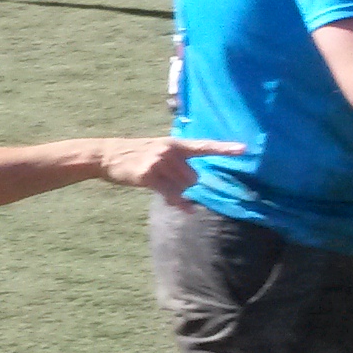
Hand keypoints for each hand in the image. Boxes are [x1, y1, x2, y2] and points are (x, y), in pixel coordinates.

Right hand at [102, 136, 244, 203]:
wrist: (107, 155)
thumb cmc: (134, 154)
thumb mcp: (157, 149)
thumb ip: (177, 162)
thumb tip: (189, 187)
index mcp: (175, 144)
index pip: (204, 146)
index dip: (225, 148)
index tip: (245, 149)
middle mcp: (169, 151)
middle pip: (194, 177)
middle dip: (186, 184)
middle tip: (170, 182)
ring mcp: (159, 162)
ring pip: (184, 186)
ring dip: (178, 193)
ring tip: (162, 188)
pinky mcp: (149, 175)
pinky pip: (171, 193)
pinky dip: (179, 203)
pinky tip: (186, 209)